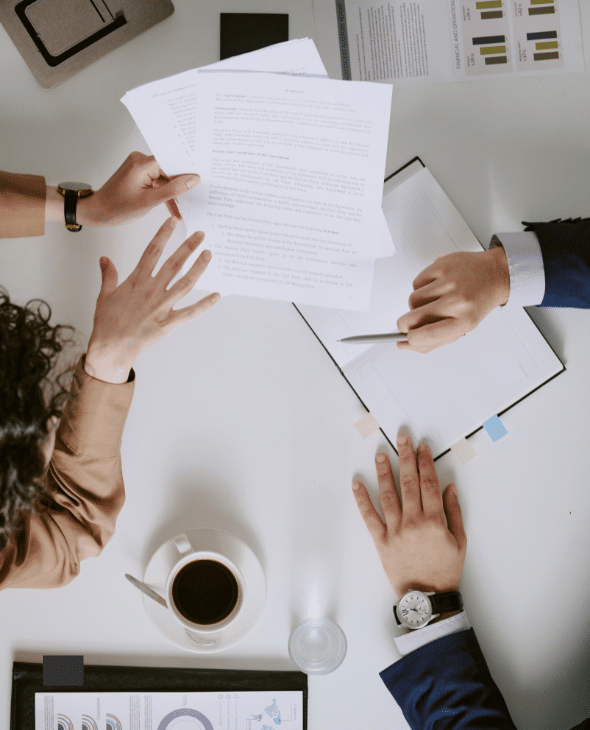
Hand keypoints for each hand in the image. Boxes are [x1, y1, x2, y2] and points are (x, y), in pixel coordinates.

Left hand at [75, 151, 199, 225]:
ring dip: (172, 193)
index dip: (186, 170)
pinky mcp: (139, 175)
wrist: (98, 211)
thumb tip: (193, 179)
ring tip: (183, 209)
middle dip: (181, 185)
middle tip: (196, 195)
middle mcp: (140, 160)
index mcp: (142, 163)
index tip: (201, 179)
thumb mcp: (150, 201)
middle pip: (169, 169)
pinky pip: (157, 182)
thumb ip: (173, 190)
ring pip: (164, 178)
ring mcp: (139, 168)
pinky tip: (173, 207)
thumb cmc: (118, 207)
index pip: (171, 161)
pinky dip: (163, 194)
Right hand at [84, 217, 219, 382]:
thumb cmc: (108, 322)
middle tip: (201, 235)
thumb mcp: (104, 295)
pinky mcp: (169, 322)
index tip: (173, 221)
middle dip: (188, 247)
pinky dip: (205, 305)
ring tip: (208, 255)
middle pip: (174, 263)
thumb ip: (108, 275)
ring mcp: (162, 306)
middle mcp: (152, 290)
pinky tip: (216, 296)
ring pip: (185, 283)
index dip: (163, 234)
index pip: (152, 251)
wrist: (112, 346)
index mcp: (137, 280)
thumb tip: (104, 258)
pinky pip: (190, 312)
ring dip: (198, 268)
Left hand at [352, 433, 466, 596]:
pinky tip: (357, 484)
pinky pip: (370, 517)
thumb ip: (454, 512)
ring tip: (381, 455)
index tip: (422, 447)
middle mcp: (413, 522)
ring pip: (388, 495)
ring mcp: (395, 530)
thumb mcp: (459, 541)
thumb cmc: (445, 570)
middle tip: (402, 439)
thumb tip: (449, 487)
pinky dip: (362, 500)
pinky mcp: (381, 541)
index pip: (429, 483)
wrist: (427, 597)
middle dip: (406, 457)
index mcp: (434, 521)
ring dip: (384, 472)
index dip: (425, 462)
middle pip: (409, 482)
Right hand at [395, 246, 509, 353]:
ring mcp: (448, 282)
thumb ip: (434, 339)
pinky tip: (434, 287)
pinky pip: (416, 283)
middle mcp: (457, 301)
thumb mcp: (462, 327)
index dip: (411, 339)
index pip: (428, 335)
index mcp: (463, 321)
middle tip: (407, 323)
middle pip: (414, 317)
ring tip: (430, 301)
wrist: (494, 274)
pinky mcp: (441, 266)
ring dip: (416, 304)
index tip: (405, 339)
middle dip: (404, 323)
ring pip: (412, 300)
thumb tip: (406, 345)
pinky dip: (420, 287)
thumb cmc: (477, 302)